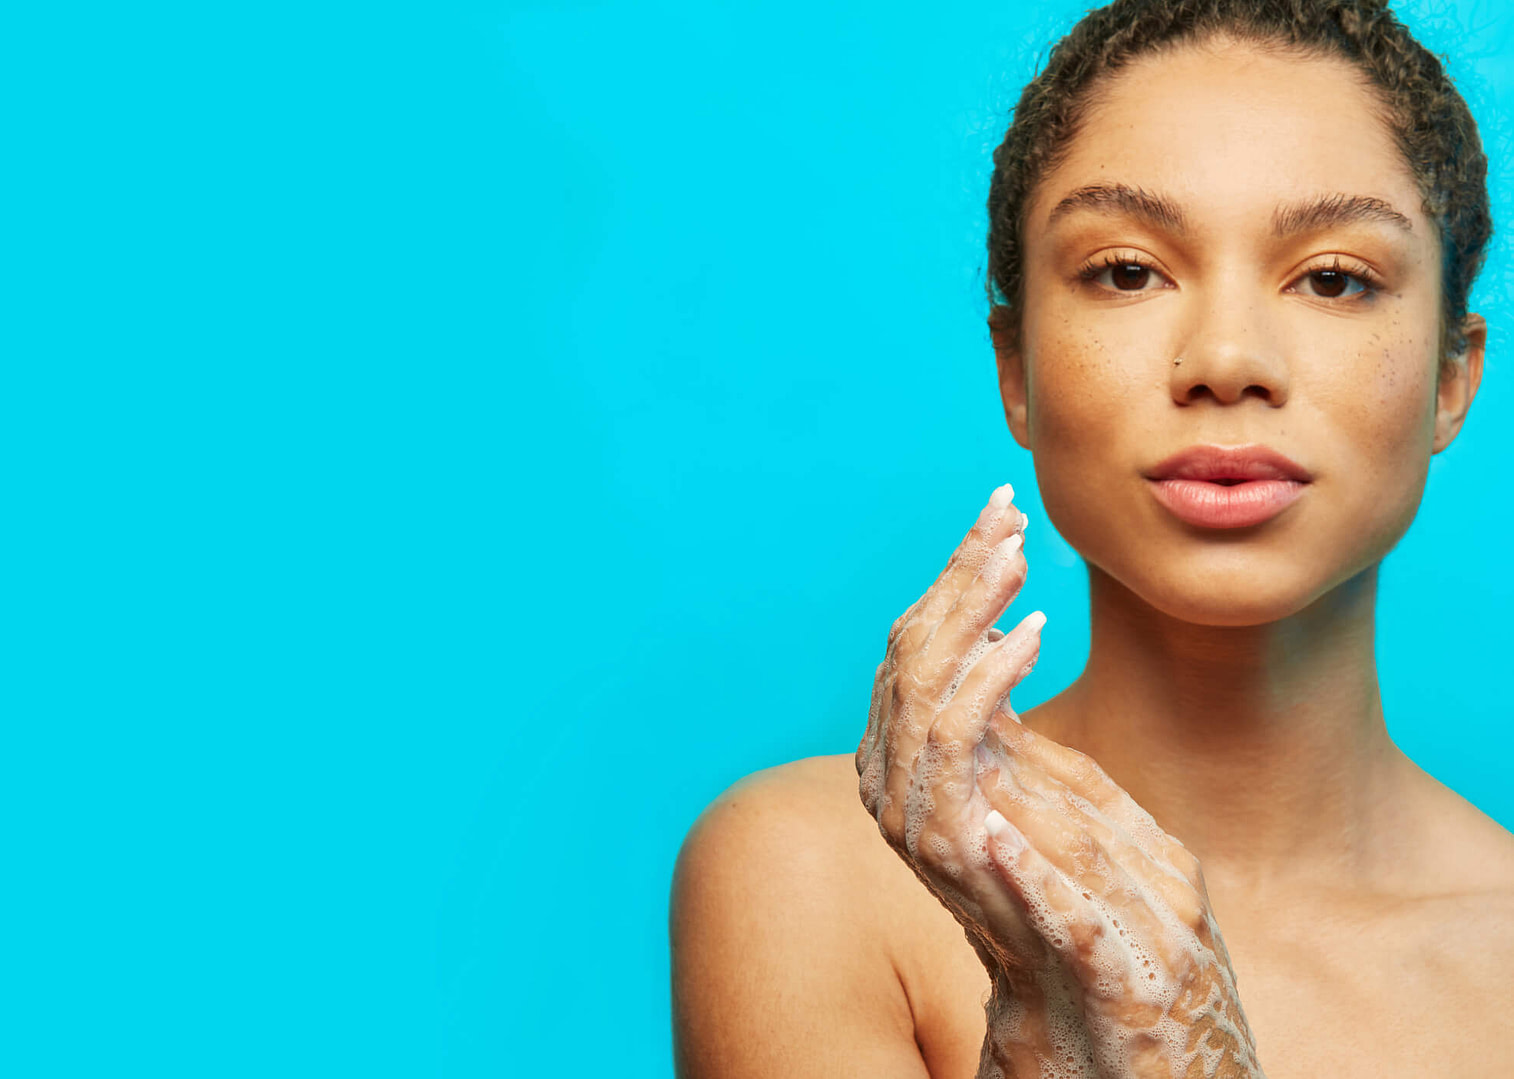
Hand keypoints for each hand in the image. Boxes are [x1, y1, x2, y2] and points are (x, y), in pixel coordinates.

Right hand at [855, 485, 1263, 1077]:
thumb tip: (996, 615)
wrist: (1078, 969)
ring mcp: (907, 805)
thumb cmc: (1070, 864)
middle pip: (907, 646)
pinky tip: (1031, 632)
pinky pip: (950, 735)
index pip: (916, 638)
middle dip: (957, 575)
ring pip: (917, 678)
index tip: (1001, 512)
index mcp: (911, 747)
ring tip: (1020, 562)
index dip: (953, 573)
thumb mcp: (1037, 761)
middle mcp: (891, 769)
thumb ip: (1004, 702)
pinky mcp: (938, 833)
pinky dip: (985, 675)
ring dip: (967, 610)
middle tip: (1009, 518)